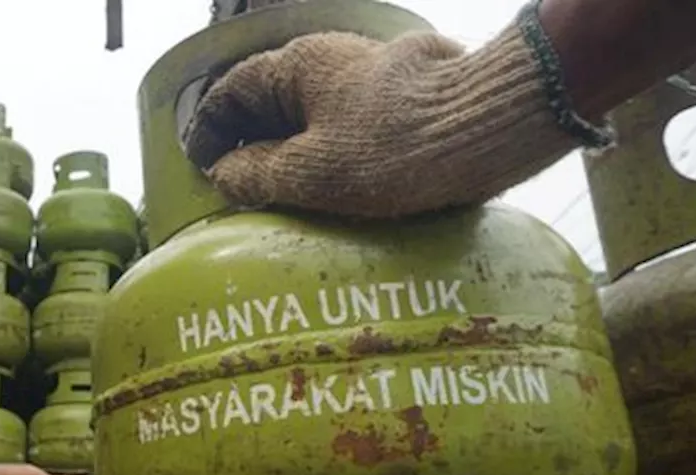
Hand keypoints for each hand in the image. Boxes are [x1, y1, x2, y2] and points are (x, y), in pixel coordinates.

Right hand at [180, 25, 574, 218]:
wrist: (495, 129)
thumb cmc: (393, 150)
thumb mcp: (311, 173)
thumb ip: (258, 174)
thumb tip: (224, 173)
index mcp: (299, 66)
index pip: (233, 90)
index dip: (209, 130)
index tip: (201, 168)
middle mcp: (332, 59)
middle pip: (273, 100)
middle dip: (248, 141)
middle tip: (234, 187)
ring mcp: (371, 77)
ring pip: (312, 113)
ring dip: (289, 149)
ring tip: (279, 194)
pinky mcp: (406, 98)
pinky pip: (348, 124)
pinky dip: (327, 151)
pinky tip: (333, 186)